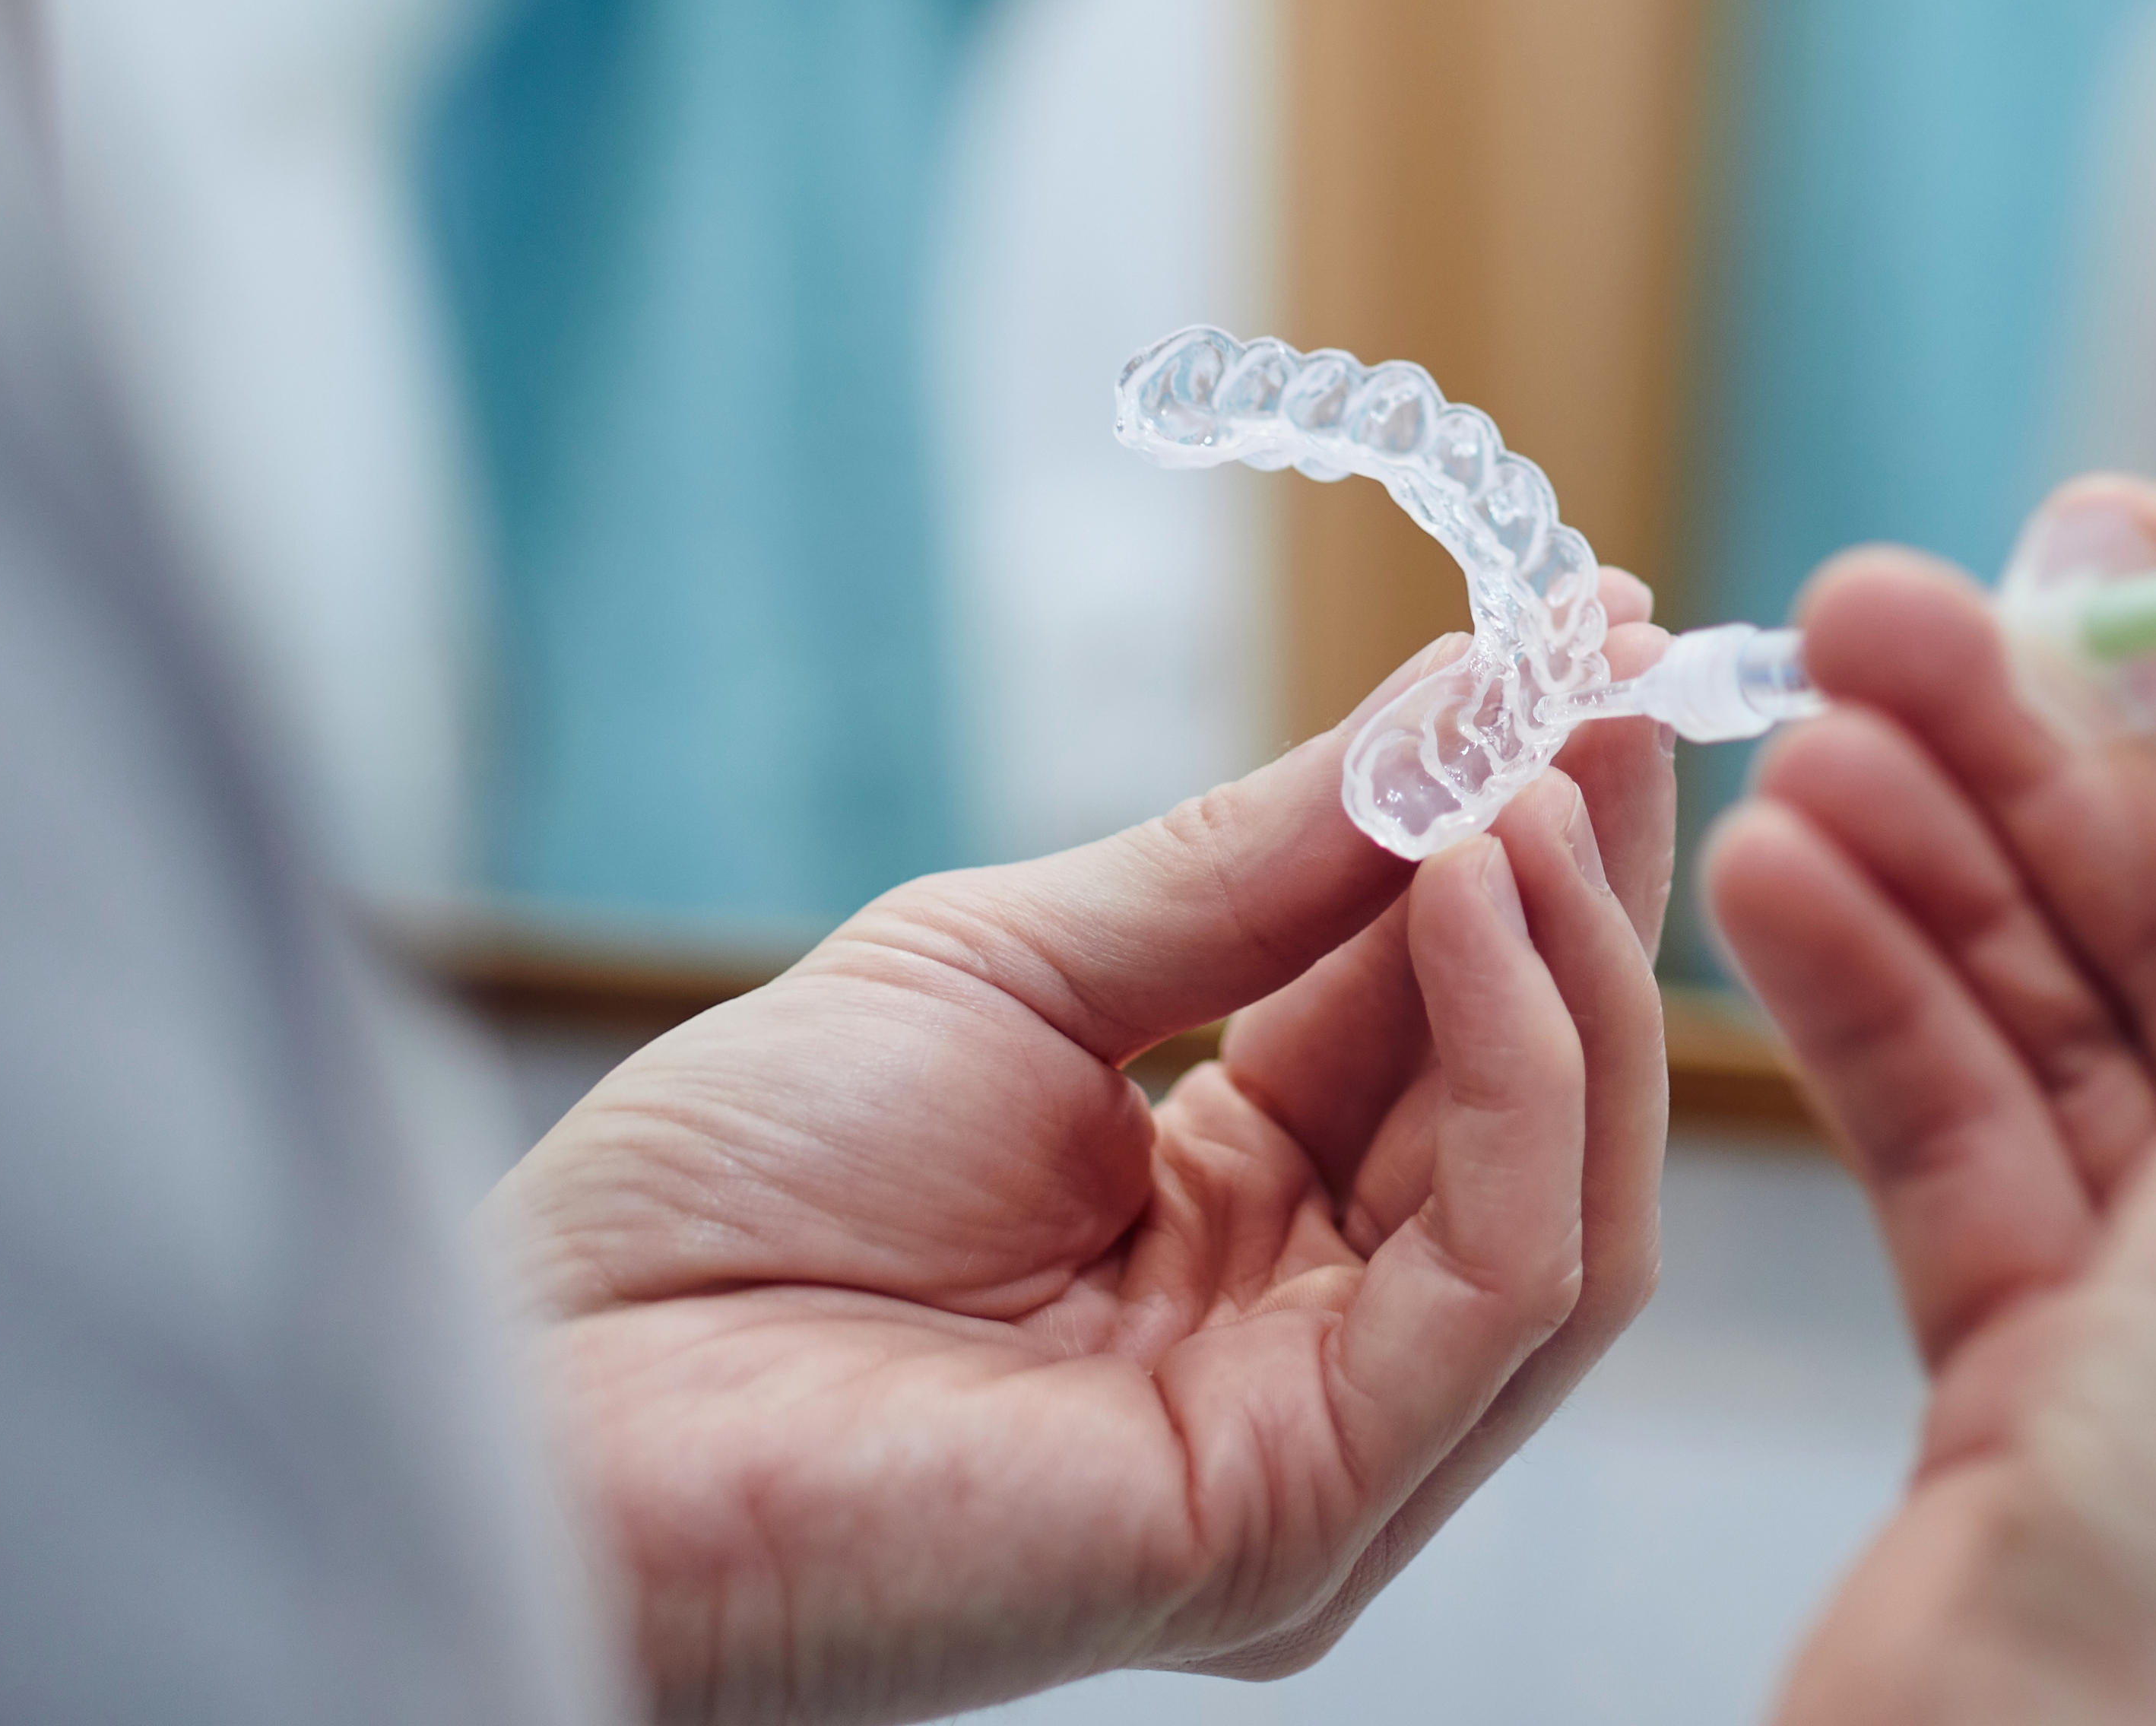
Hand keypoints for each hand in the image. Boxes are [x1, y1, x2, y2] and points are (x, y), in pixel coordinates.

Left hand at [485, 584, 1674, 1723]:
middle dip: (1586, 876)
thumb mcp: (1021, 966)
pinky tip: (1466, 886)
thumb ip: (1264, 866)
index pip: (1456, 1027)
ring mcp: (1321, 1453)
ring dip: (1574, 960)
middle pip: (1554, 1114)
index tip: (1591, 641)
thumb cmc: (719, 1205)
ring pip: (1579, 1205)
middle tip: (1607, 673)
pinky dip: (1527, 1074)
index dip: (1529, 834)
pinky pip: (1506, 1284)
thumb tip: (1478, 698)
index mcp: (1239, 1231)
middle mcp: (1310, 1355)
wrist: (547, 1397)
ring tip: (1533, 762)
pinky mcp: (1302, 1515)